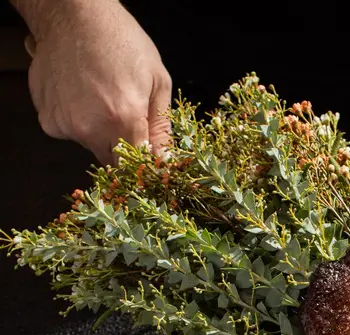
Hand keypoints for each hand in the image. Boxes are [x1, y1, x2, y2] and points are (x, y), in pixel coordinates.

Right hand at [24, 0, 171, 164]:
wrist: (74, 14)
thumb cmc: (122, 42)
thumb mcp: (157, 82)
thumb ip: (161, 129)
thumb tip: (163, 162)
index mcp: (124, 121)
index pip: (137, 167)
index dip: (144, 164)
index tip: (146, 152)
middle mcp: (91, 129)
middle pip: (112, 161)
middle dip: (122, 148)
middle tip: (124, 117)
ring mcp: (66, 124)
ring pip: (90, 145)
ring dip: (98, 132)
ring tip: (100, 97)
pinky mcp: (48, 118)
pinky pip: (69, 131)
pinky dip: (76, 120)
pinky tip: (81, 95)